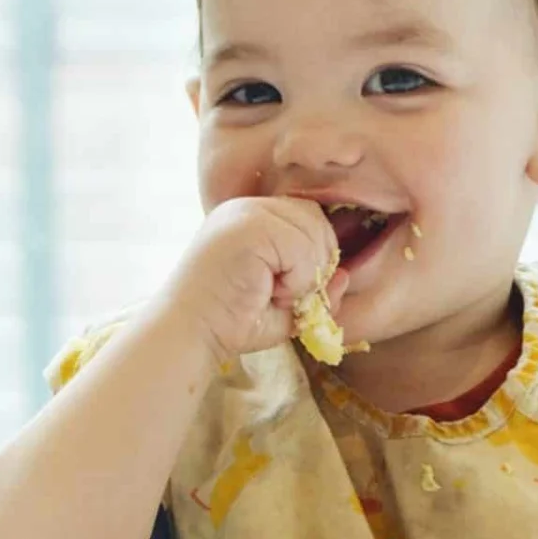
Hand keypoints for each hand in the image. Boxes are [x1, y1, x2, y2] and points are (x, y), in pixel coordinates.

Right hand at [167, 197, 345, 365]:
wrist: (190, 331)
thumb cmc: (230, 322)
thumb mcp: (284, 306)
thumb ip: (316, 288)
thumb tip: (346, 274)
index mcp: (253, 218)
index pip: (308, 218)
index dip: (315, 254)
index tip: (292, 289)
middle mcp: (249, 207)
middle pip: (316, 219)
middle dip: (317, 262)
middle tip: (285, 294)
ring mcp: (248, 213)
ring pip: (314, 233)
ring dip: (305, 274)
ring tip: (273, 294)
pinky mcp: (250, 227)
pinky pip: (303, 248)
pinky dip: (297, 280)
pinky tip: (269, 292)